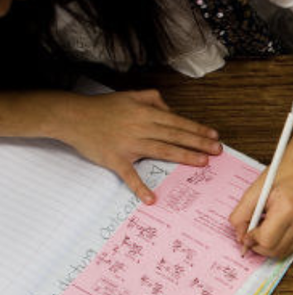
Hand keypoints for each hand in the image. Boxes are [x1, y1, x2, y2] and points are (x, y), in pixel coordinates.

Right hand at [54, 90, 221, 202]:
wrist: (72, 117)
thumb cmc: (102, 107)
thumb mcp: (130, 96)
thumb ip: (152, 100)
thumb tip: (171, 110)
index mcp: (145, 114)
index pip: (177, 122)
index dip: (197, 130)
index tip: (214, 136)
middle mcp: (140, 128)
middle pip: (175, 136)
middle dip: (198, 143)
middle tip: (217, 151)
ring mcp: (129, 144)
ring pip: (162, 150)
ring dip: (183, 157)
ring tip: (202, 163)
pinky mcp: (115, 159)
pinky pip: (130, 175)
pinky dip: (140, 188)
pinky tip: (152, 198)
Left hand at [229, 165, 292, 258]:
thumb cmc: (282, 173)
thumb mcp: (254, 191)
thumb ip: (241, 215)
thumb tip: (240, 237)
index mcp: (288, 208)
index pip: (266, 241)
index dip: (251, 239)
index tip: (246, 232)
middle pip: (275, 251)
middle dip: (259, 246)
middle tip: (253, 232)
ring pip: (284, 252)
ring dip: (270, 245)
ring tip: (266, 226)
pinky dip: (281, 240)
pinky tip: (278, 225)